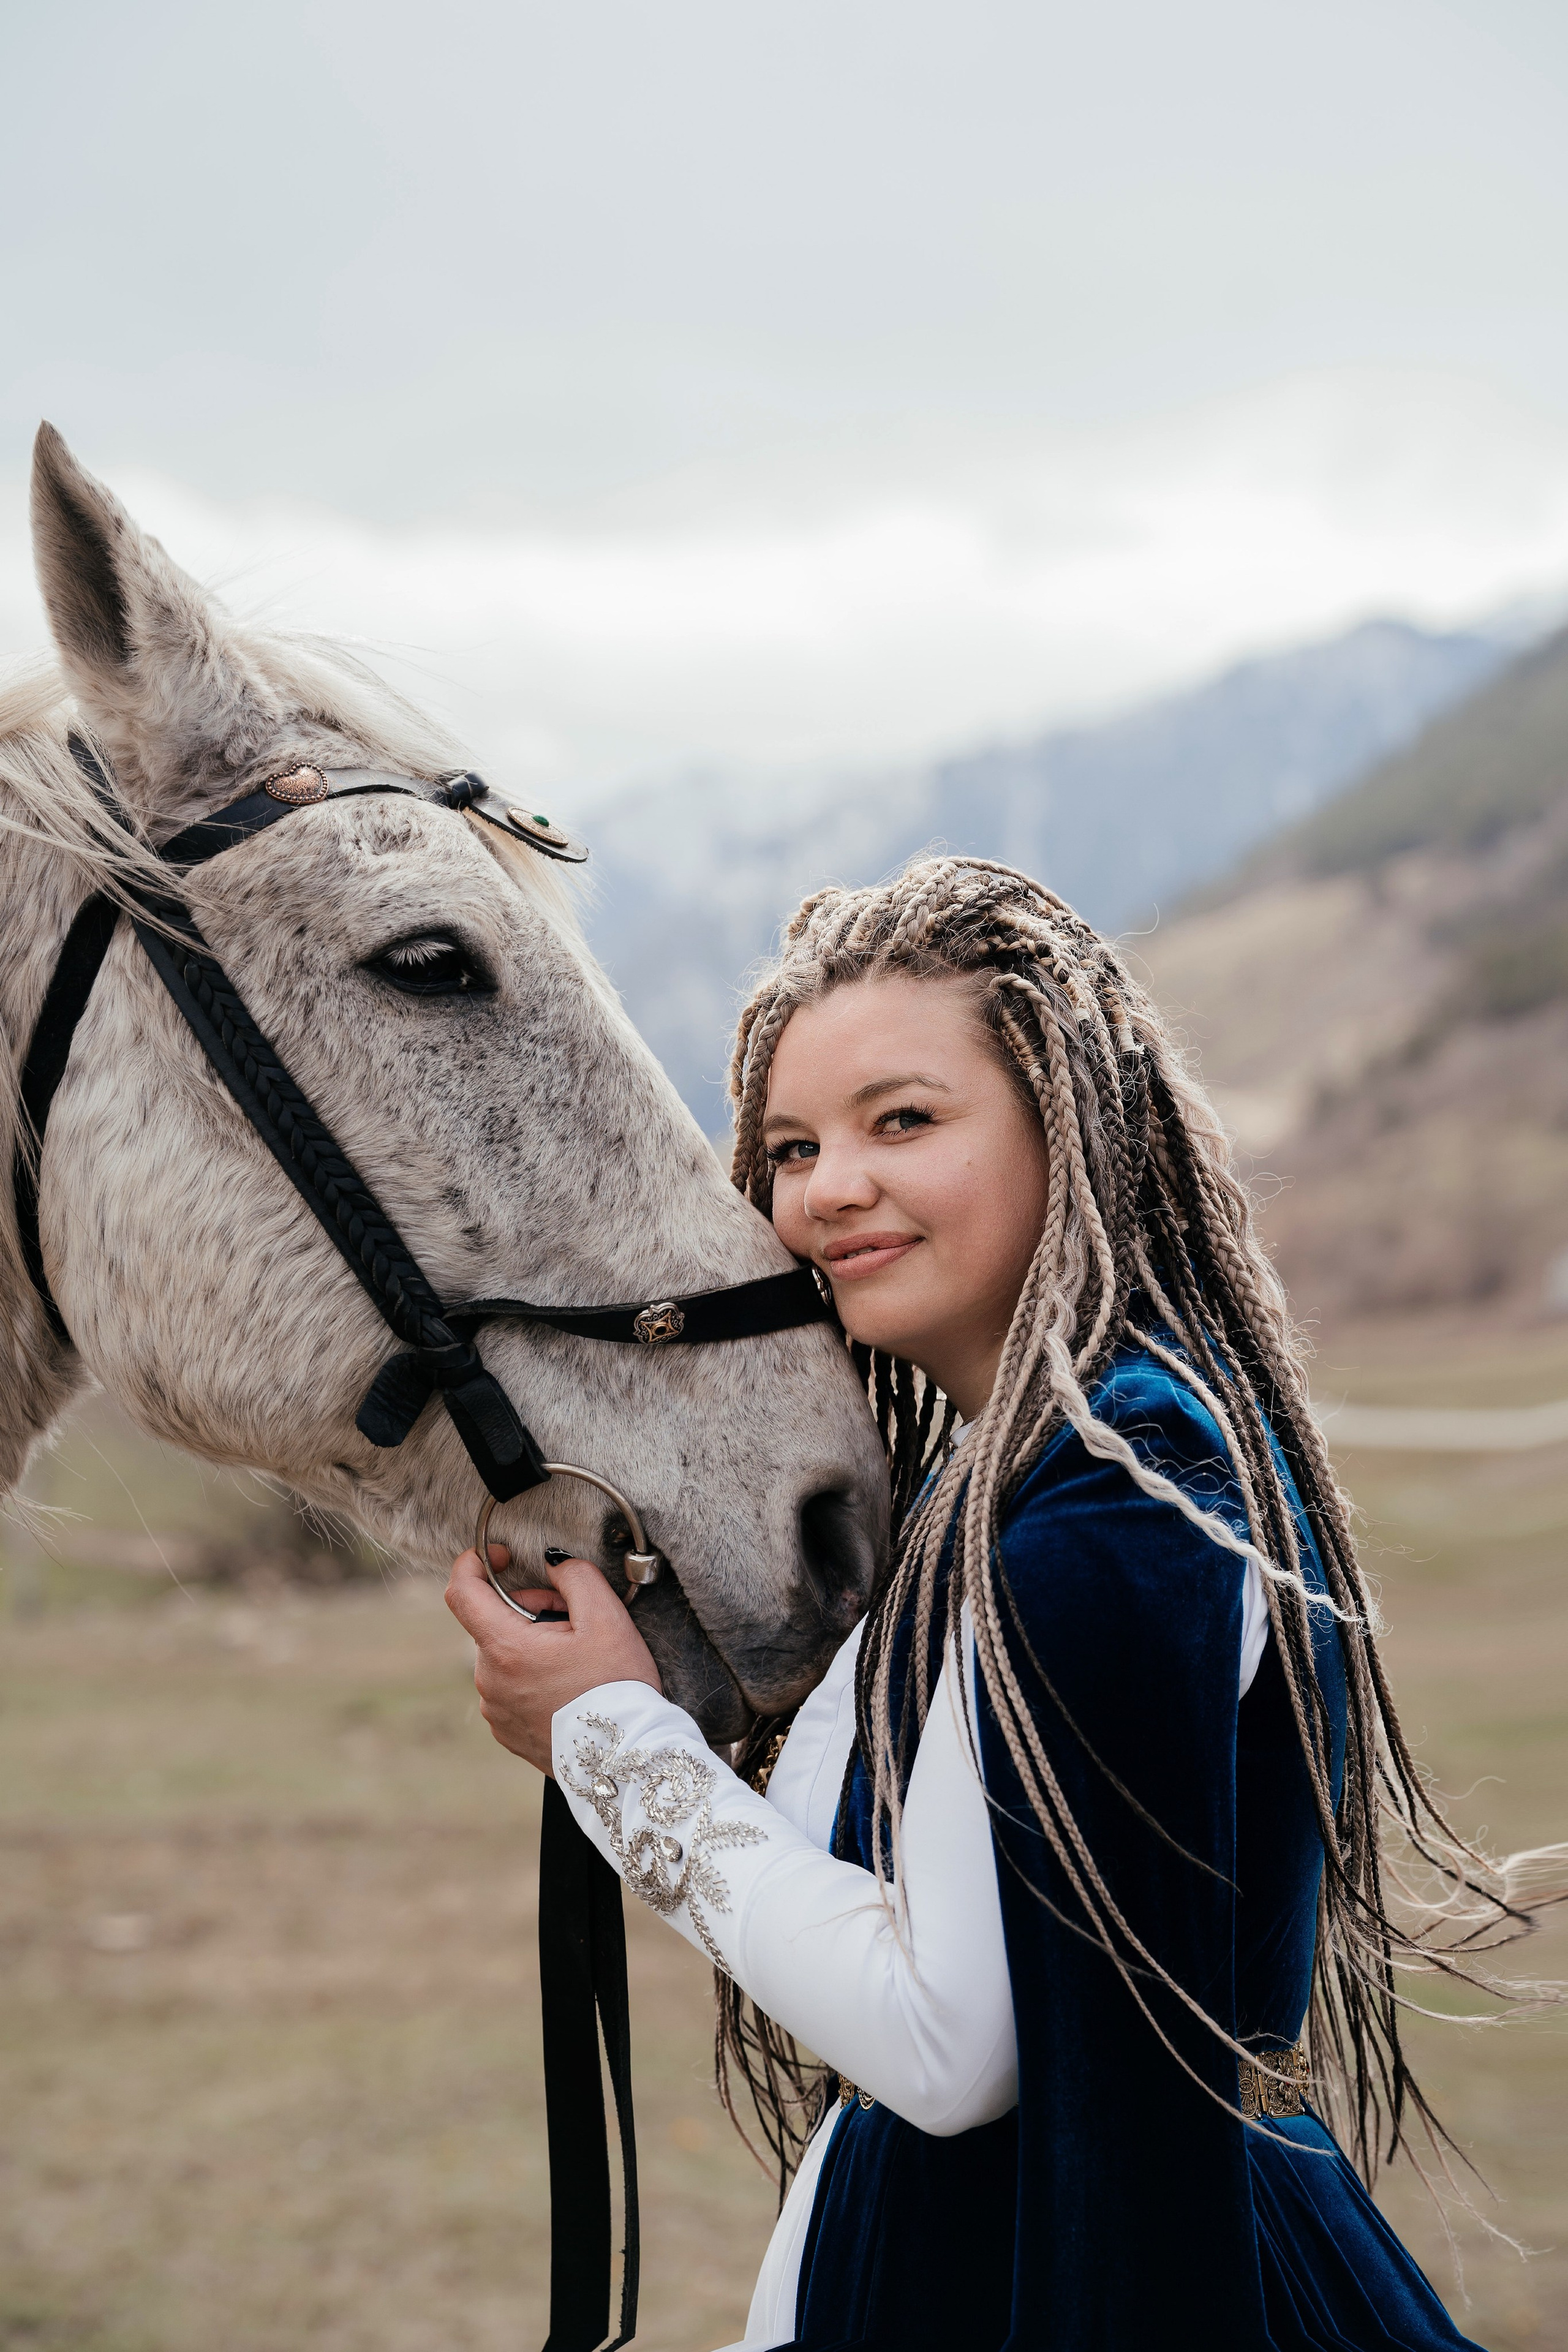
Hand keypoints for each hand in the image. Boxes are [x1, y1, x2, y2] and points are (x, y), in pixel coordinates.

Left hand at [444, 1545, 662, 1772]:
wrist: (625, 1757)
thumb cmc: (618, 1686)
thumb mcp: (607, 1617)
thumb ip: (575, 1575)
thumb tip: (551, 1562)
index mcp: (506, 1649)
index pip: (462, 1592)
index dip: (474, 1563)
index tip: (502, 1555)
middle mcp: (489, 1682)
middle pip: (492, 1624)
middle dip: (527, 1608)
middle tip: (571, 1618)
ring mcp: (495, 1712)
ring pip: (502, 1657)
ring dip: (530, 1645)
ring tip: (574, 1658)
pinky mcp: (506, 1734)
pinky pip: (508, 1689)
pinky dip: (530, 1677)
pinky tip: (566, 1687)